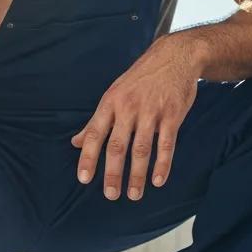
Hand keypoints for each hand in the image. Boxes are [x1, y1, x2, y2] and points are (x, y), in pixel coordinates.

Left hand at [70, 37, 199, 200]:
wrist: (175, 56)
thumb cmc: (141, 78)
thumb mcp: (114, 93)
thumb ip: (97, 120)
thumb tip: (76, 142)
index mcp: (111, 102)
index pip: (95, 133)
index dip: (88, 157)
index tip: (84, 178)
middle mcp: (128, 107)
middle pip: (117, 145)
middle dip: (113, 173)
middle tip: (110, 195)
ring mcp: (151, 111)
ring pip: (141, 148)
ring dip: (137, 174)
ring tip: (133, 194)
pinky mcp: (172, 114)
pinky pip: (166, 143)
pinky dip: (162, 164)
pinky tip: (158, 180)